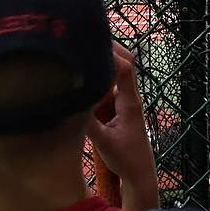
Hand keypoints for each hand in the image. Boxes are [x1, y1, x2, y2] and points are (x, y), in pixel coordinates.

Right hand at [86, 43, 158, 210]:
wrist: (140, 174)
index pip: (124, 69)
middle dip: (108, 49)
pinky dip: (99, 77)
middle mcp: (130, 98)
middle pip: (124, 63)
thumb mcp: (104, 143)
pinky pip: (110, 86)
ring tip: (82, 49)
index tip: (92, 43)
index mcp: (130, 103)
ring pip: (116, 73)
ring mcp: (125, 102)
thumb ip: (89, 124)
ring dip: (103, 61)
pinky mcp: (119, 108)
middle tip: (86, 36)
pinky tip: (83, 75)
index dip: (110, 54)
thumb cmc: (126, 160)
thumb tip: (69, 104)